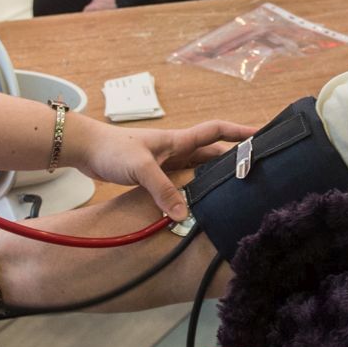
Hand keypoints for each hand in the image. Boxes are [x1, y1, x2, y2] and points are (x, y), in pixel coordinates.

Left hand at [66, 116, 258, 220]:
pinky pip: (180, 182)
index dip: (239, 131)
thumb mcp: (141, 169)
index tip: (262, 133)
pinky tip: (196, 204)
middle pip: (211, 152)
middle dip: (232, 158)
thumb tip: (185, 215)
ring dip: (212, 176)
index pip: (216, 131)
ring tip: (232, 190)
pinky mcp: (152, 174)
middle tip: (254, 170)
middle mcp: (174, 149)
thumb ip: (163, 190)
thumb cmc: (112, 150)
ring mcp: (163, 162)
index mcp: (177, 140)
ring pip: (196, 169)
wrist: (84, 149)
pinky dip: (191, 191)